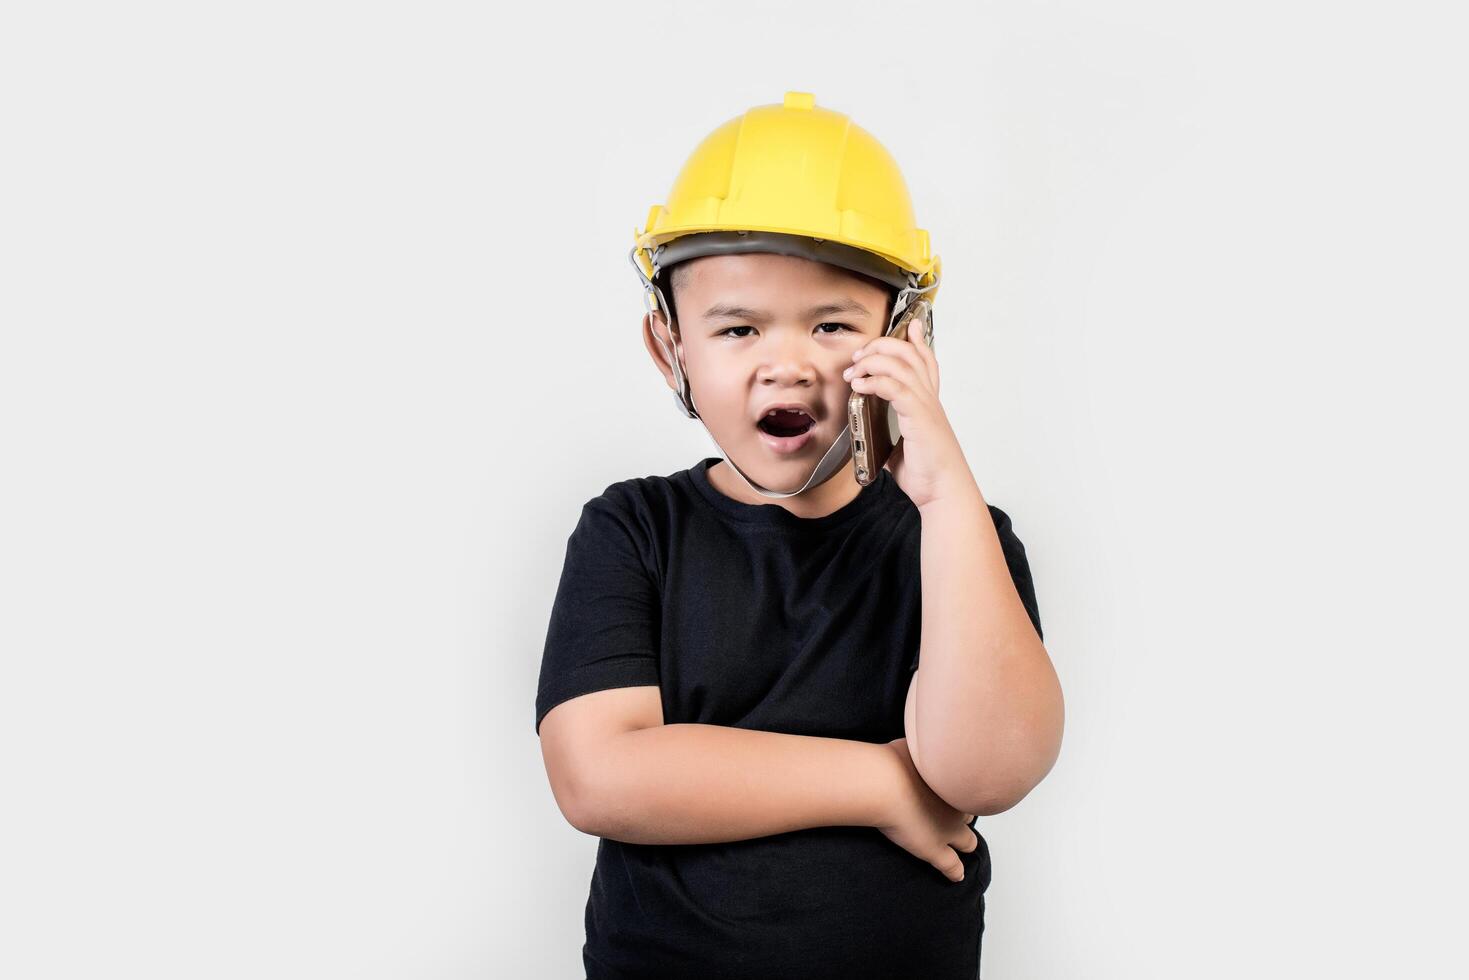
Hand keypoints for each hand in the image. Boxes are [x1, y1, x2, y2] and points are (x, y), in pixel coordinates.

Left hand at [841, 322, 973, 508]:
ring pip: (901, 364)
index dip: (918, 340)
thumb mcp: (902, 449)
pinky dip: (874, 381)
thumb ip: (890, 435)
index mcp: (928, 402)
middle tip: (860, 355)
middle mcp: (930, 398)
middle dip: (882, 346)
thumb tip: (872, 436)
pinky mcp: (918, 416)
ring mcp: (925, 405)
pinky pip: (894, 386)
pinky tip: (860, 386)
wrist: (943, 491)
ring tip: (854, 371)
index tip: (910, 326)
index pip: (926, 361)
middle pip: (910, 354)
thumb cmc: (927, 473)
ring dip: (872, 361)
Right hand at [873, 737, 978, 882]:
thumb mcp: (914, 743)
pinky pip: (951, 865)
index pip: (967, 790)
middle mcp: (956, 805)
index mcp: (954, 782)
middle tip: (953, 814)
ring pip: (967, 841)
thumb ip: (923, 747)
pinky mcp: (935, 850)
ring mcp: (948, 830)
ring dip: (964, 842)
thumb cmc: (896, 760)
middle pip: (969, 814)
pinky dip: (955, 872)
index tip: (952, 791)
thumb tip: (923, 740)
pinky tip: (956, 876)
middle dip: (964, 814)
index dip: (960, 792)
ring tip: (960, 845)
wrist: (885, 783)